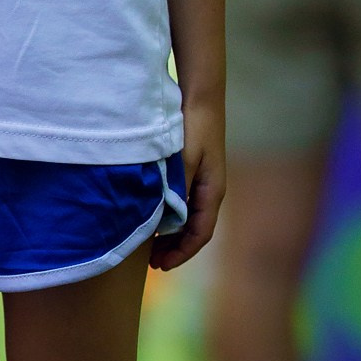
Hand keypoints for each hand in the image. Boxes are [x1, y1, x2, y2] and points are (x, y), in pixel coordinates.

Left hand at [153, 97, 224, 271]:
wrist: (200, 96)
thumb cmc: (193, 126)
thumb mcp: (183, 159)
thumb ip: (174, 190)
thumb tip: (164, 222)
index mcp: (212, 191)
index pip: (199, 234)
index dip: (181, 253)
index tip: (159, 265)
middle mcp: (209, 190)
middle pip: (194, 230)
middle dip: (174, 248)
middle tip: (150, 262)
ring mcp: (201, 181)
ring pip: (187, 218)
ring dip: (170, 234)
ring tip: (148, 246)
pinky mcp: (192, 172)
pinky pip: (182, 203)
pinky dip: (168, 216)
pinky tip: (152, 217)